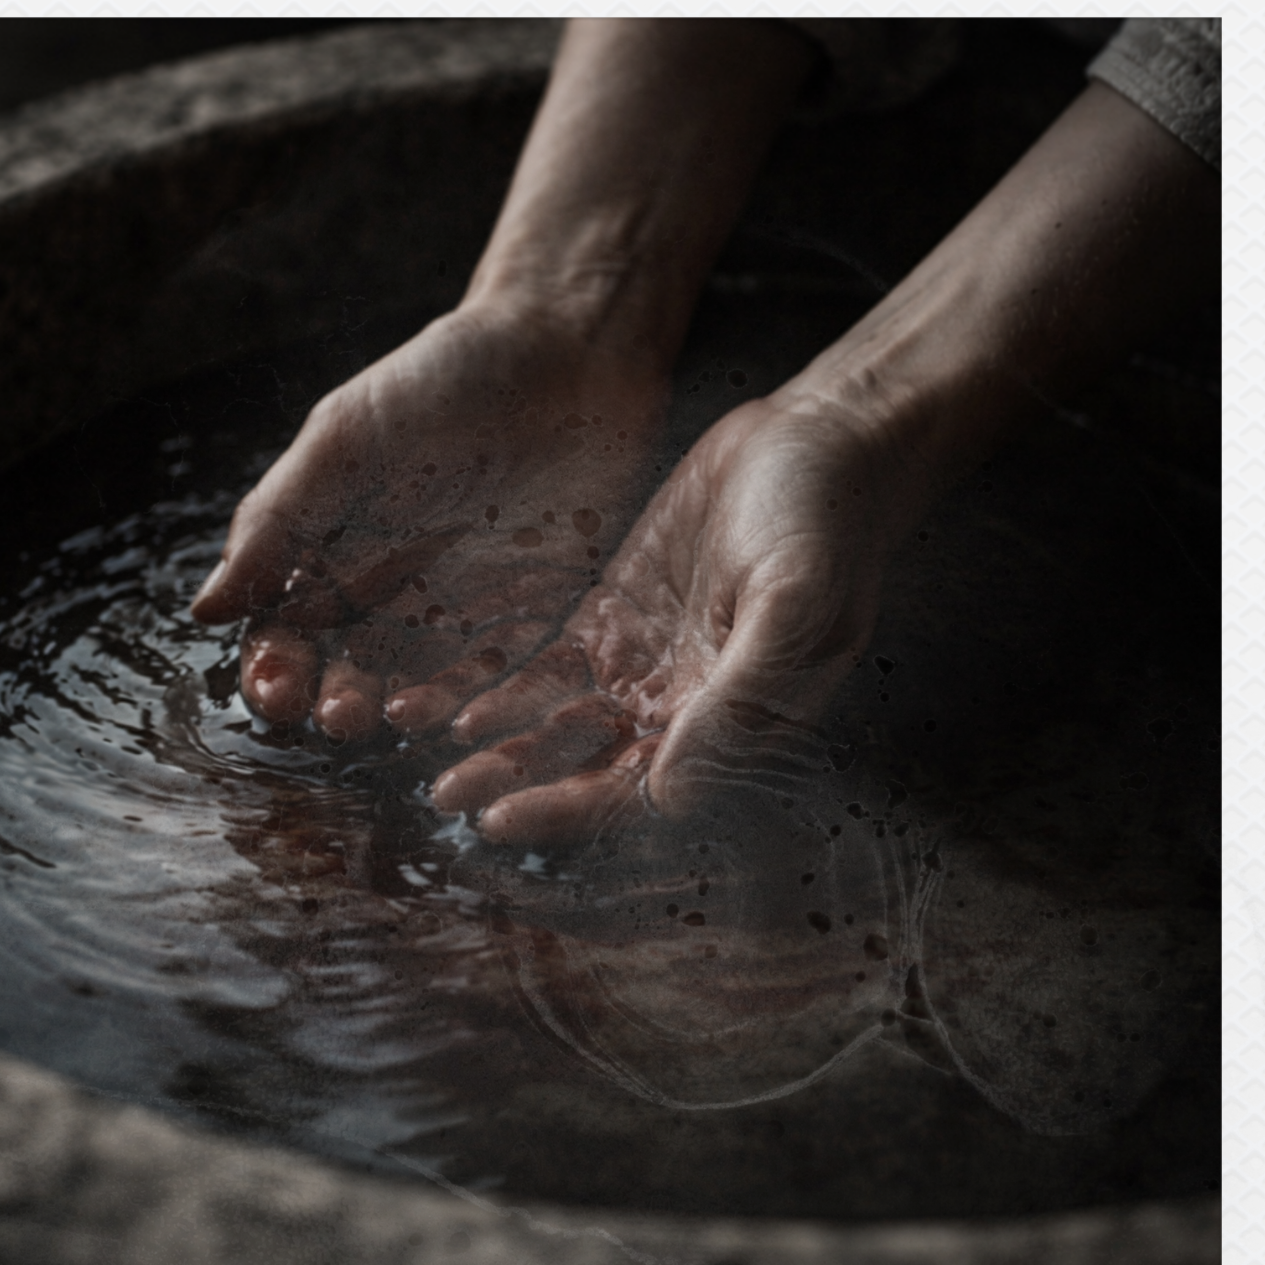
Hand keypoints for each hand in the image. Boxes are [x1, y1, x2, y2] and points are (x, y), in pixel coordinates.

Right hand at [189, 299, 666, 743]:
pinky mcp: (533, 619)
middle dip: (335, 701)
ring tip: (386, 717)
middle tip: (335, 714)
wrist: (568, 347)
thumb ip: (277, 522)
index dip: (275, 670)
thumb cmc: (445, 377)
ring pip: (419, 689)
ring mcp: (462, 614)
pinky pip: (498, 677)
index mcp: (331, 556)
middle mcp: (391, 598)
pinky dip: (475, 701)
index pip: (286, 638)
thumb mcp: (346, 438)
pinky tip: (454, 715)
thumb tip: (204, 611)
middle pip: (348, 675)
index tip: (275, 688)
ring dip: (399, 712)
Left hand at [429, 389, 930, 845]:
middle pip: (584, 769)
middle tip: (449, 798)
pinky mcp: (611, 617)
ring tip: (435, 760)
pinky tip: (453, 701)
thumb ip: (737, 701)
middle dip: (517, 786)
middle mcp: (678, 711)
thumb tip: (672, 792)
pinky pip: (546, 667)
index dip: (570, 811)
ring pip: (556, 724)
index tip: (507, 818)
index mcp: (729, 728)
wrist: (822, 445)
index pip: (636, 794)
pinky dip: (503, 688)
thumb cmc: (828, 531)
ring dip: (500, 747)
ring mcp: (640, 665)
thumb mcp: (793, 611)